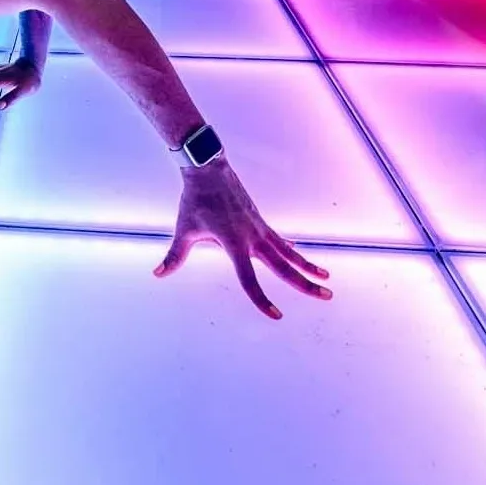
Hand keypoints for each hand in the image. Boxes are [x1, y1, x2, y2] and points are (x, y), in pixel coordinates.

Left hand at [154, 159, 331, 318]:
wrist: (209, 169)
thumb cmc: (195, 200)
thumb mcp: (184, 229)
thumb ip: (175, 255)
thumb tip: (158, 273)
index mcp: (234, 242)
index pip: (249, 279)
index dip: (262, 299)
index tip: (276, 315)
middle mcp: (252, 236)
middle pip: (284, 266)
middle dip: (305, 284)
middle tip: (326, 296)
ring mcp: (259, 227)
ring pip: (289, 252)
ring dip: (308, 266)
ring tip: (327, 279)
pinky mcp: (259, 220)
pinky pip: (280, 239)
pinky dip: (292, 249)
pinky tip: (301, 253)